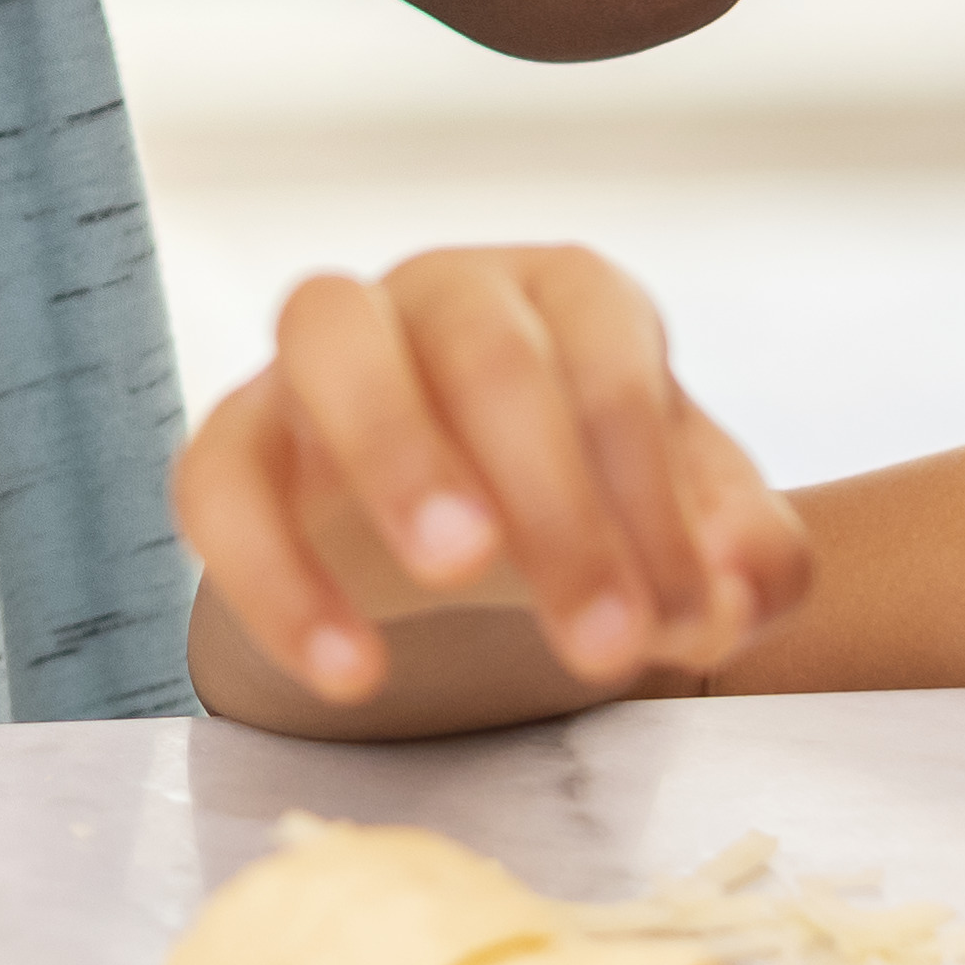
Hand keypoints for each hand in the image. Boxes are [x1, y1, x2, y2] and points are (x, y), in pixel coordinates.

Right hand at [169, 244, 807, 709]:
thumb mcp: (692, 532)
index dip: (649, 487)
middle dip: (551, 496)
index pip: (607, 349)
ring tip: (454, 579)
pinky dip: (271, 571)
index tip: (679, 624)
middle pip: (483, 342)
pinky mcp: (235, 439)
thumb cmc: (591, 508)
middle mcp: (440, 294)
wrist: (465, 548)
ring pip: (325, 332)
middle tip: (602, 641)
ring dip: (394, 450)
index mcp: (567, 296)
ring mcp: (325, 353)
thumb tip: (737, 585)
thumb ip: (746, 554)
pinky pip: (218, 479)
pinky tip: (349, 670)